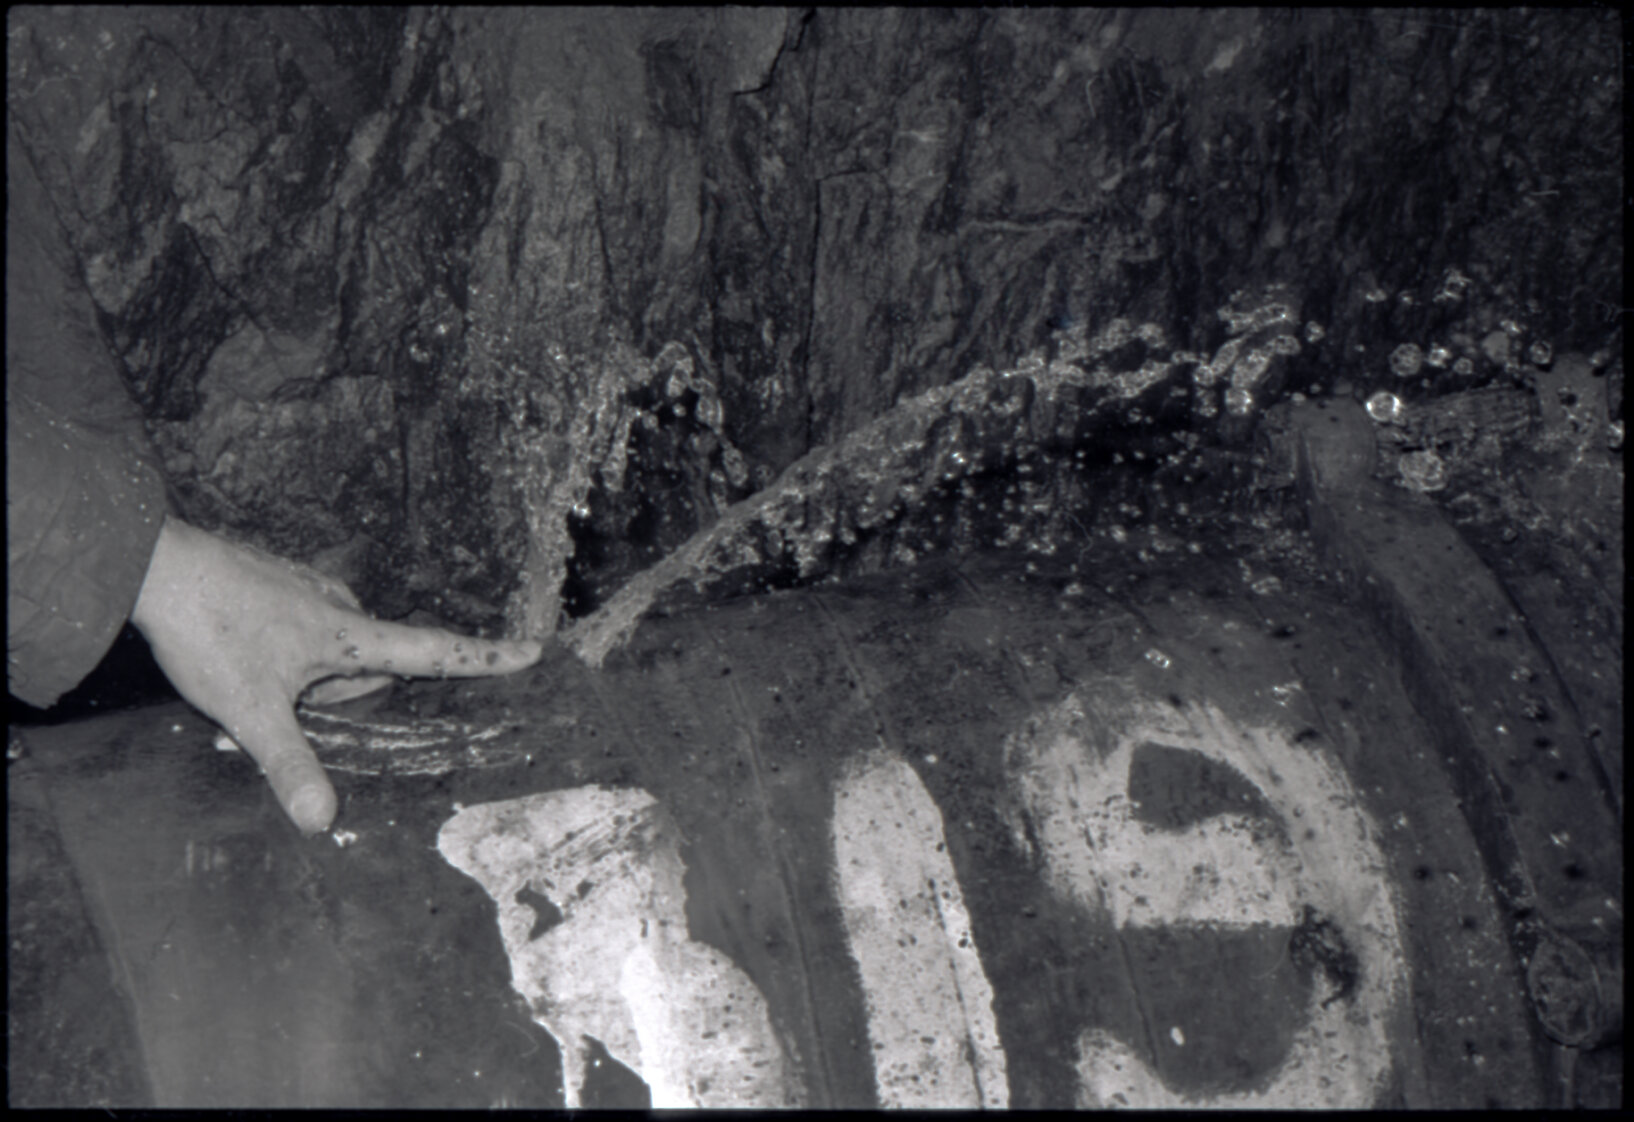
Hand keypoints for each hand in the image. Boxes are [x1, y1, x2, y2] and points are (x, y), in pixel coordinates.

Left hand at [130, 516, 541, 834]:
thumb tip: (322, 822)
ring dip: (310, 674)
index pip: (434, 651)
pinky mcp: (280, 579)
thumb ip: (291, 765)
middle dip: (339, 693)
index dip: (485, 657)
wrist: (156, 565)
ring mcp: (309, 588)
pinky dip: (286, 648)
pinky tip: (242, 649)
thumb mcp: (253, 711)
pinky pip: (305, 626)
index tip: (533, 650)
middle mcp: (341, 606)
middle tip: (282, 699)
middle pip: (370, 666)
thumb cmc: (212, 633)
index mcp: (350, 636)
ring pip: (334, 648)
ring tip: (251, 672)